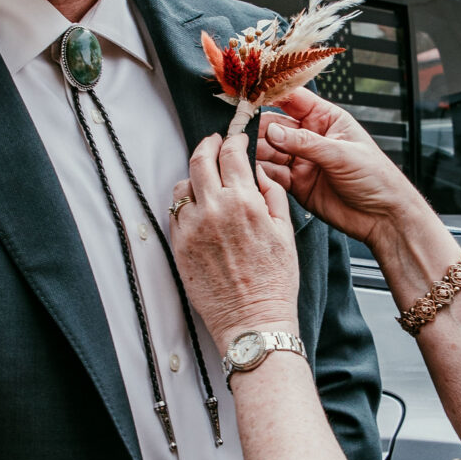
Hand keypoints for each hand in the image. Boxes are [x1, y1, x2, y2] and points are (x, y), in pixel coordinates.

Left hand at [170, 129, 300, 351]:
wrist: (254, 319)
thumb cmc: (274, 282)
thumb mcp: (285, 232)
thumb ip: (272, 195)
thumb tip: (258, 173)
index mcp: (244, 202)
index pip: (230, 154)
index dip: (232, 141)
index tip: (235, 140)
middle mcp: (214, 209)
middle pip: (200, 160)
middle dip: (207, 145)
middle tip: (213, 143)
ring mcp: (192, 227)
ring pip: (183, 185)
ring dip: (194, 176)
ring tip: (204, 180)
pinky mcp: (179, 245)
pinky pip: (175, 213)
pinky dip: (184, 205)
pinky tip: (197, 208)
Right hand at [254, 88, 416, 247]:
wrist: (383, 216)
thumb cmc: (377, 178)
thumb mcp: (342, 154)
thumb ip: (306, 143)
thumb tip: (273, 131)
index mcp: (326, 119)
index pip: (294, 98)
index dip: (271, 94)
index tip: (249, 94)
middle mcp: (311, 137)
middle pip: (276, 125)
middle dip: (258, 127)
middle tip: (238, 130)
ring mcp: (303, 160)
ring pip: (270, 150)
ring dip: (256, 151)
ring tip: (241, 152)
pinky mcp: (296, 183)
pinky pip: (273, 174)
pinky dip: (261, 173)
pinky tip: (252, 171)